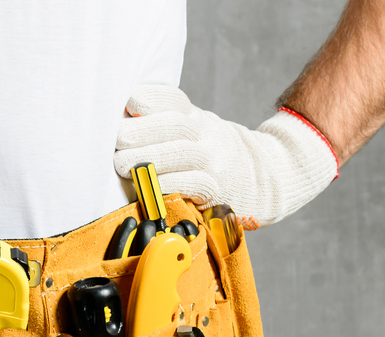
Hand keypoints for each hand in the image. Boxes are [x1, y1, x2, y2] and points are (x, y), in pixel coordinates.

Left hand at [114, 86, 338, 228]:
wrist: (268, 180)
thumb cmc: (213, 159)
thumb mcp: (195, 132)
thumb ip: (164, 126)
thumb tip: (117, 123)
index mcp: (197, 119)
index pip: (174, 100)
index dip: (151, 98)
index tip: (129, 103)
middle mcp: (208, 135)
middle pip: (175, 125)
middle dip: (141, 131)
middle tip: (116, 141)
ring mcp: (216, 162)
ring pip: (182, 153)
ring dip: (148, 158)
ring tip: (122, 164)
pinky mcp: (220, 190)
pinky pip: (193, 183)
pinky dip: (168, 183)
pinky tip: (149, 185)